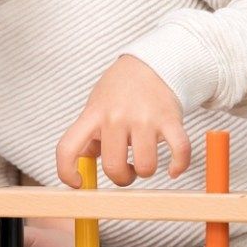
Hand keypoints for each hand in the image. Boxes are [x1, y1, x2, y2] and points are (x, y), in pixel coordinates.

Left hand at [56, 55, 190, 186]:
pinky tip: (173, 169)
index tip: (78, 183)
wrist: (151, 63)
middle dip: (121, 177)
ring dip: (146, 170)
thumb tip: (83, 164)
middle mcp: (117, 116)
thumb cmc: (120, 90)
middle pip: (113, 167)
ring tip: (145, 159)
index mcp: (94, 114)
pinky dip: (178, 166)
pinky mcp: (170, 119)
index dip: (67, 172)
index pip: (68, 148)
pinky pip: (179, 151)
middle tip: (126, 170)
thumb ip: (89, 134)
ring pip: (145, 167)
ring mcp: (145, 118)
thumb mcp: (96, 106)